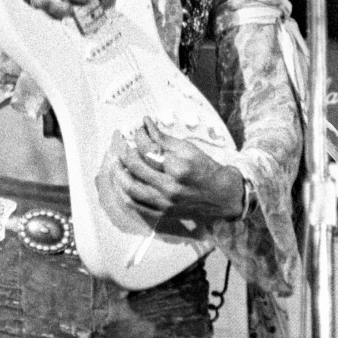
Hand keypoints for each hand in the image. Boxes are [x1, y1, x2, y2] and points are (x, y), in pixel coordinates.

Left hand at [114, 117, 245, 222]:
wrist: (222, 197)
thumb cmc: (207, 170)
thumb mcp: (189, 149)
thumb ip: (164, 139)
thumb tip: (145, 124)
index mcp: (179, 168)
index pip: (148, 149)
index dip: (139, 136)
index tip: (138, 130)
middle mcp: (169, 187)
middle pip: (136, 167)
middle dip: (125, 152)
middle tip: (122, 145)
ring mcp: (164, 203)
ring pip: (130, 188)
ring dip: (118, 173)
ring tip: (115, 163)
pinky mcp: (162, 213)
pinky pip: (135, 204)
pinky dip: (124, 192)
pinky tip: (121, 182)